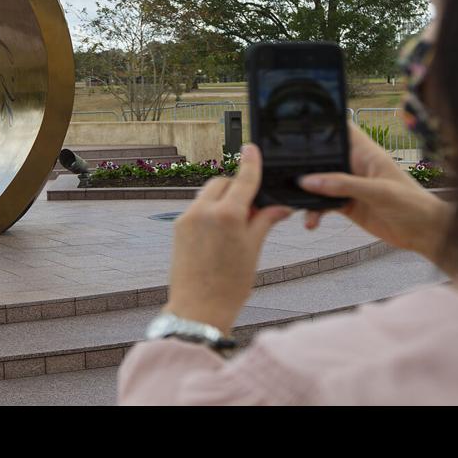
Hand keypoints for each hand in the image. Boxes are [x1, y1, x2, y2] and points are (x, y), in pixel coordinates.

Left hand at [164, 143, 293, 331]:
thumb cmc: (229, 286)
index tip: (252, 148)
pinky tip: (219, 233)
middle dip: (237, 189)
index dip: (250, 162)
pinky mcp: (178, 227)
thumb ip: (264, 221)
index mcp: (228, 215)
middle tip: (252, 210)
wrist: (198, 309)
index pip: (243, 179)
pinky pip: (197, 208)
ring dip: (223, 199)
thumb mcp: (253, 249)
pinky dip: (210, 212)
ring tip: (236, 225)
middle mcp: (204, 211)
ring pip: (208, 194)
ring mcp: (188, 218)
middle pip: (223, 183)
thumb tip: (279, 207)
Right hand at [297, 122, 455, 266]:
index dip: (321, 124)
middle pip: (324, 158)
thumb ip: (344, 185)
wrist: (424, 233)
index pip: (341, 130)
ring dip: (306, 193)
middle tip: (280, 169)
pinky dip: (314, 212)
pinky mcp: (348, 206)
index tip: (295, 124)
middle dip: (303, 163)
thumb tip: (309, 181)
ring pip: (319, 183)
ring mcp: (350, 186)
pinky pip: (324, 205)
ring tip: (294, 204)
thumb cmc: (411, 204)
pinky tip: (310, 223)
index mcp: (366, 152)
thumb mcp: (378, 192)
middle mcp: (355, 166)